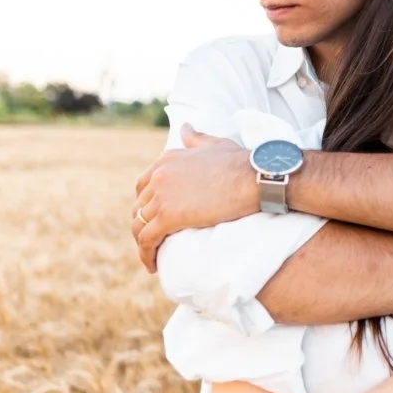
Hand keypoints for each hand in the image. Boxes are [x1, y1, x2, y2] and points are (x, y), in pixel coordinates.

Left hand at [132, 124, 253, 272]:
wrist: (254, 178)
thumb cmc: (242, 162)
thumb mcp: (215, 144)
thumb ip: (196, 138)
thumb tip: (185, 127)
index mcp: (167, 159)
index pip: (143, 186)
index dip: (147, 205)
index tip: (156, 219)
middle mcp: (159, 175)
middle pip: (139, 207)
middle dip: (143, 225)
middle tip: (155, 241)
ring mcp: (162, 195)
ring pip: (139, 226)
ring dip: (142, 243)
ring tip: (151, 257)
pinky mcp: (168, 216)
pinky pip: (147, 240)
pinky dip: (145, 254)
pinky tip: (152, 265)